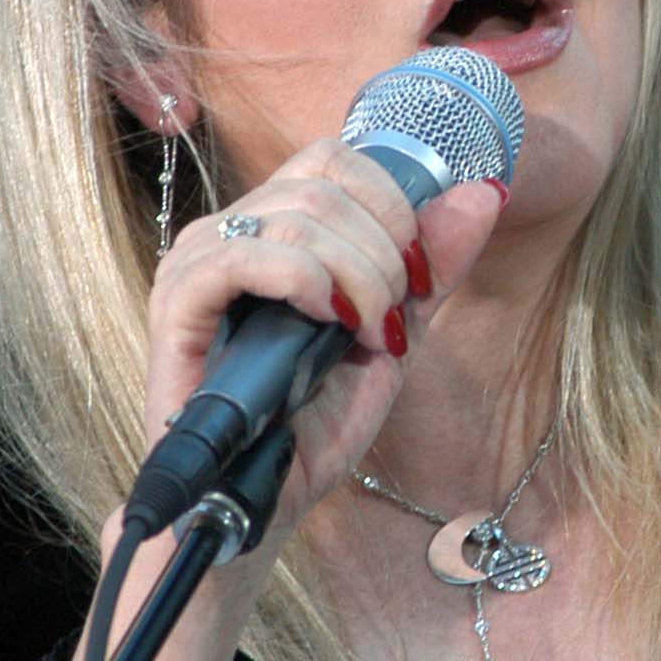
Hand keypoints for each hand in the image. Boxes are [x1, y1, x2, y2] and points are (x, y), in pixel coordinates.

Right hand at [69, 139, 508, 660]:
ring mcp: (200, 257)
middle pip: (330, 180)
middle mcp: (235, 226)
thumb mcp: (392, 335)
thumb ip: (431, 265)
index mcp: (280, 225)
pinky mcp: (176, 300)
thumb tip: (484, 190)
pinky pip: (244, 252)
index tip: (415, 278)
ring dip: (356, 274)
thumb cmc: (311, 421)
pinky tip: (324, 318)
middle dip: (386, 250)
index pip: (343, 160)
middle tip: (387, 322)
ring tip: (358, 335)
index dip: (397, 203)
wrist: (254, 501)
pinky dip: (302, 277)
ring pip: (300, 212)